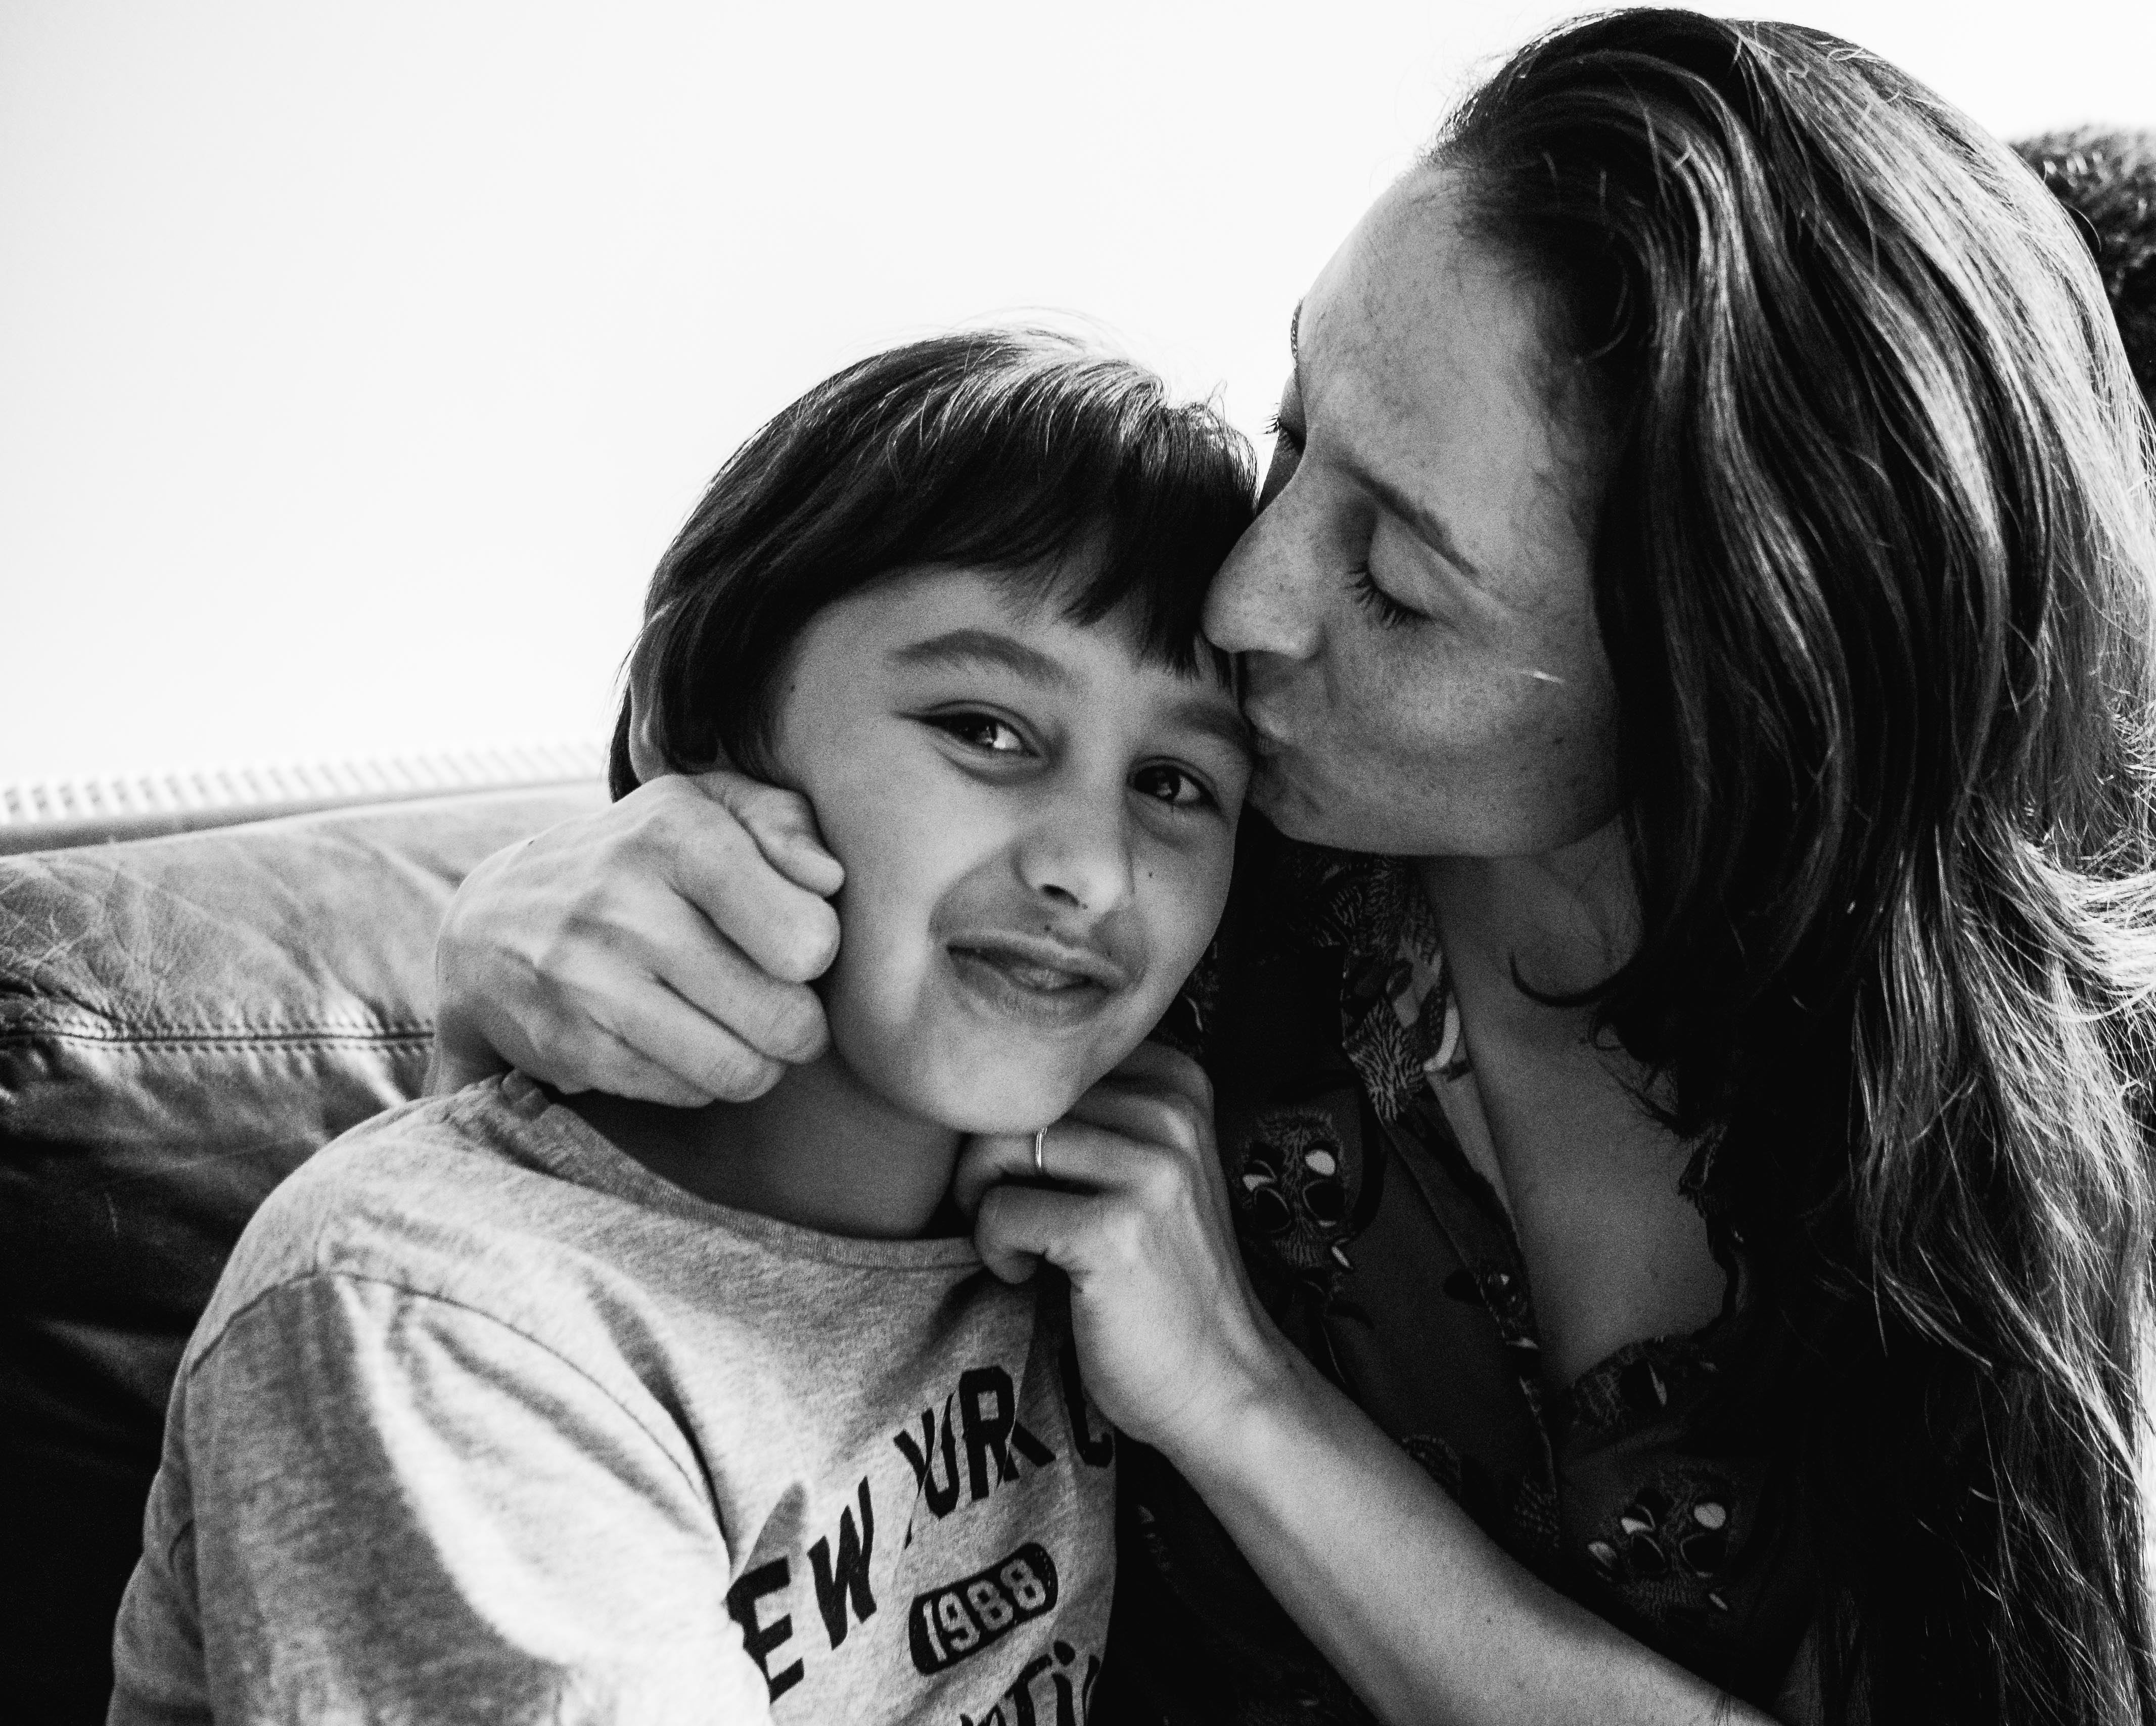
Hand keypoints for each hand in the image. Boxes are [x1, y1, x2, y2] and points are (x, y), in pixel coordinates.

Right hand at [431, 771, 842, 1104]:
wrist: (490, 921)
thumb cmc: (636, 860)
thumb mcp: (706, 807)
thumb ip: (782, 822)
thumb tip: (829, 879)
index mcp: (673, 832)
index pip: (806, 935)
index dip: (818, 949)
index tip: (793, 939)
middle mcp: (624, 903)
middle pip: (782, 1016)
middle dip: (801, 1023)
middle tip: (784, 1005)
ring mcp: (589, 979)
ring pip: (738, 1068)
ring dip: (760, 1061)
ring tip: (745, 1030)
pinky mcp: (570, 1044)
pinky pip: (687, 1092)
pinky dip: (703, 1079)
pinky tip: (685, 1041)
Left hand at [954, 1042, 1290, 1461]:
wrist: (1221, 1380)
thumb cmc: (1161, 1276)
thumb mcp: (1147, 1169)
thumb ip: (1091, 1113)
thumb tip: (980, 1077)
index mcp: (1177, 1084)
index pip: (1044, 1058)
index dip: (1012, 1114)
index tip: (1032, 1175)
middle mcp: (1171, 1114)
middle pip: (1015, 1097)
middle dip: (984, 1160)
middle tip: (1004, 1214)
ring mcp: (1150, 1170)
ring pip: (998, 1145)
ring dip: (983, 1202)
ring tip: (1018, 1243)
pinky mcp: (1117, 1230)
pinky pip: (1001, 1210)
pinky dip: (996, 1249)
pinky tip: (1029, 1274)